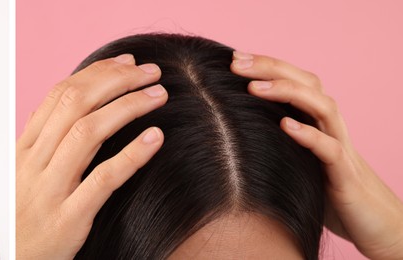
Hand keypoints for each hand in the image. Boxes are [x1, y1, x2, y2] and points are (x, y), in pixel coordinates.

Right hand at [16, 54, 166, 258]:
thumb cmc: (21, 222)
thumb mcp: (23, 178)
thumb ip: (42, 144)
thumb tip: (66, 106)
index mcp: (23, 150)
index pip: (59, 96)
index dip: (96, 73)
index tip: (126, 64)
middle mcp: (33, 164)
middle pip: (75, 104)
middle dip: (116, 81)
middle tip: (150, 73)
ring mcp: (50, 191)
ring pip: (87, 133)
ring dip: (127, 107)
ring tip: (158, 96)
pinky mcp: (69, 219)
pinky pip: (102, 179)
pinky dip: (131, 154)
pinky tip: (156, 138)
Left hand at [231, 51, 402, 258]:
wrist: (377, 226)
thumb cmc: (329, 196)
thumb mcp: (295, 165)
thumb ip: (270, 148)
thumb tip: (225, 140)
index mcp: (316, 123)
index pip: (294, 81)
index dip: (266, 67)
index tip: (232, 59)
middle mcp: (330, 129)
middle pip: (306, 84)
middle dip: (271, 68)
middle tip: (236, 62)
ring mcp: (340, 149)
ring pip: (322, 107)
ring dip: (288, 92)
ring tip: (254, 88)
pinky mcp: (345, 177)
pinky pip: (331, 149)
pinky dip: (309, 135)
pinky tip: (286, 126)